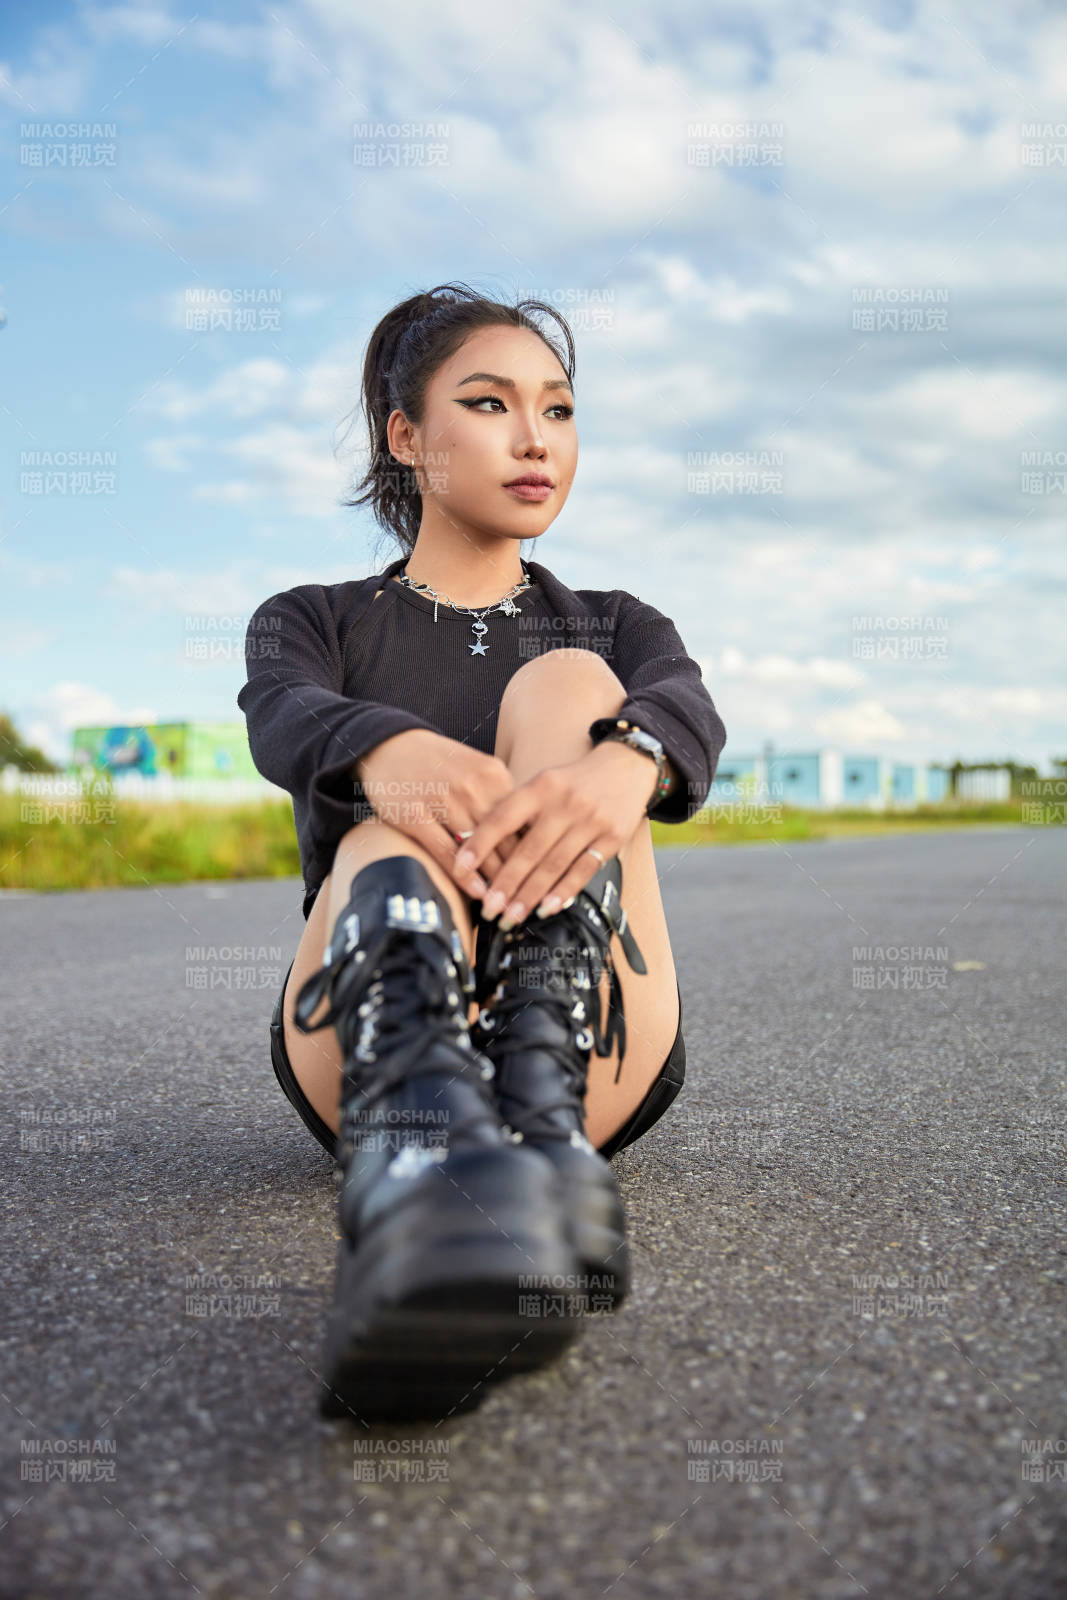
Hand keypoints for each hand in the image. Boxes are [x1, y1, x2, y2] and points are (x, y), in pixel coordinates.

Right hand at [356, 729, 524, 898]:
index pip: (524, 821)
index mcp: (493, 774)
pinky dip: (465, 875)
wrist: (391, 744)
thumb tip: (529, 833)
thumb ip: (501, 797)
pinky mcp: (416, 817)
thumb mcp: (477, 768)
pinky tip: (477, 892)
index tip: (545, 877)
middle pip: (506, 839)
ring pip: (480, 850)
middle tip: (531, 900)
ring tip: (507, 904)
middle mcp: (473, 787)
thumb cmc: (438, 763)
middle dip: (521, 874)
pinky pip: (447, 852)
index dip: (536, 853)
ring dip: (496, 881)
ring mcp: (444, 801)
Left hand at [453, 741, 656, 926]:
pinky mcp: (612, 837)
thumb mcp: (543, 783)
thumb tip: (479, 848)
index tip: (461, 869)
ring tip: (511, 916)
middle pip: (529, 850)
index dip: (479, 845)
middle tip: (488, 908)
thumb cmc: (574, 781)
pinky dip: (563, 891)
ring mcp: (590, 821)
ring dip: (530, 896)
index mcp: (541, 787)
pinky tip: (547, 908)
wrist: (626, 768)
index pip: (503, 818)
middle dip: (505, 883)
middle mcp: (565, 803)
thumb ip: (517, 810)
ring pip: (554, 865)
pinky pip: (583, 870)